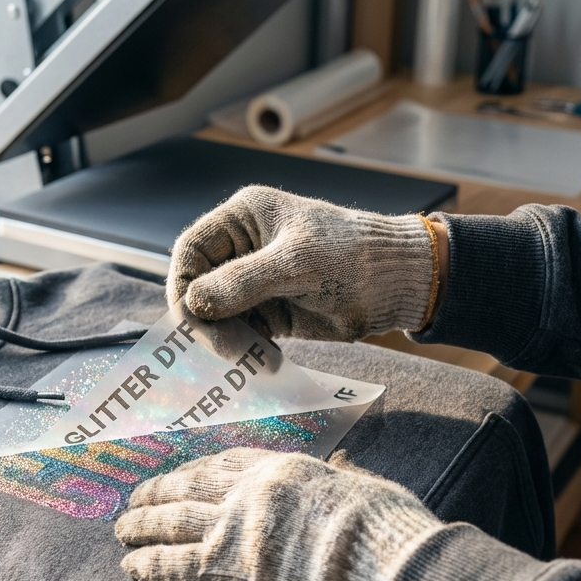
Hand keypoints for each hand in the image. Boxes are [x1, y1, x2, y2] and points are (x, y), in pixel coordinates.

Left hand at [115, 447, 441, 580]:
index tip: (180, 475)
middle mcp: (250, 492)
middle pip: (190, 488)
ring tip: (120, 530)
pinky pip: (176, 564)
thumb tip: (344, 467)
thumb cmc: (387, 527)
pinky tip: (130, 567)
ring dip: (142, 525)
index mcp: (283, 469)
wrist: (384, 563)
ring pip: (174, 522)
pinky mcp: (228, 570)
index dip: (197, 470)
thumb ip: (342, 477)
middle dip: (158, 493)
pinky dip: (149, 564)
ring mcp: (235, 528)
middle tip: (134, 499)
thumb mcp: (364, 486)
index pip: (227, 462)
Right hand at [167, 185, 440, 340]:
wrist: (398, 285)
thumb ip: (244, 282)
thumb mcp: (296, 264)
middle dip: (204, 319)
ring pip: (217, 315)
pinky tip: (264, 362)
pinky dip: (245, 350)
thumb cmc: (352, 256)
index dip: (182, 283)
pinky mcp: (270, 313)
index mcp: (244, 218)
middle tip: (223, 350)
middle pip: (198, 286)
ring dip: (225, 340)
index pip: (192, 249)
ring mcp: (255, 282)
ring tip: (247, 359)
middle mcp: (243, 248)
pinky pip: (241, 333)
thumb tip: (194, 303)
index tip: (190, 318)